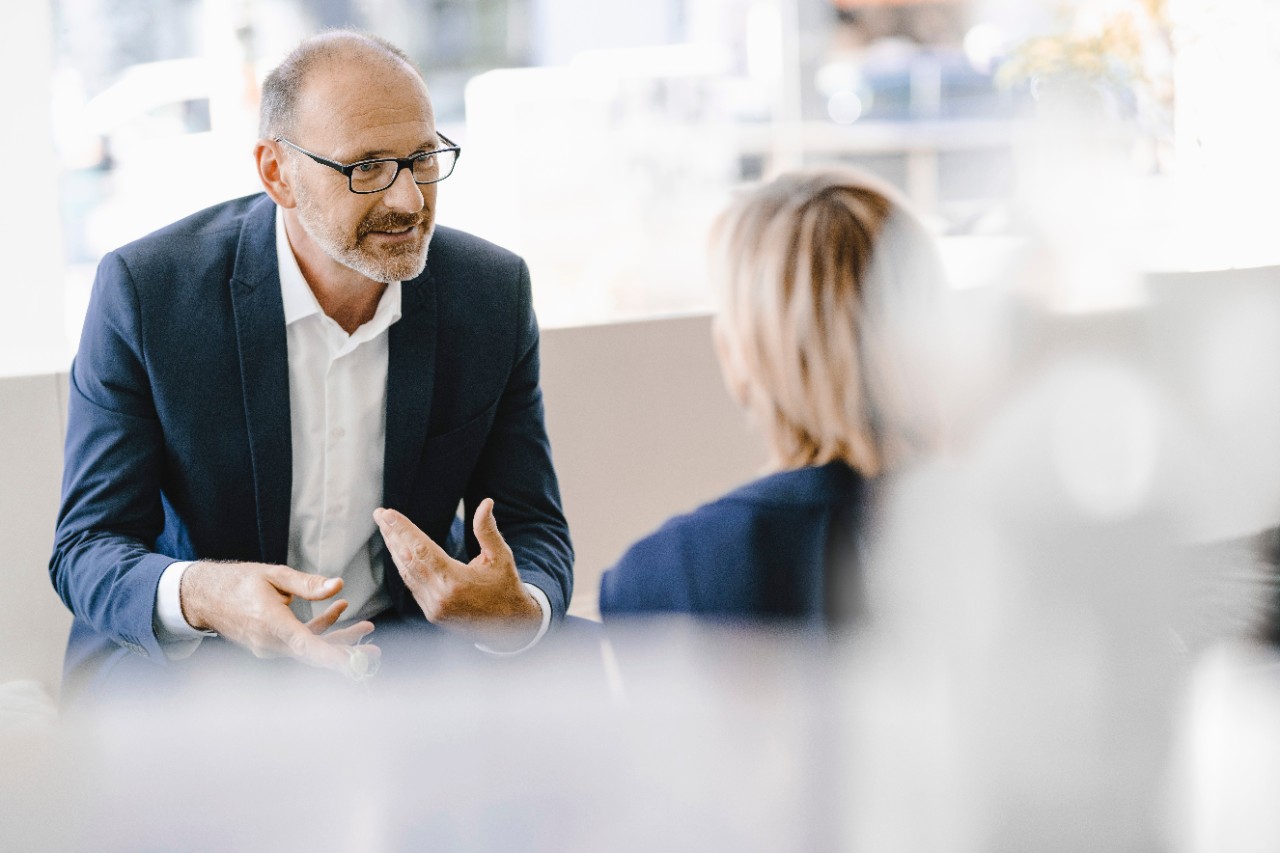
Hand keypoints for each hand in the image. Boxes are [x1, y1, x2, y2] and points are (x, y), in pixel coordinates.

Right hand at [180, 561, 379, 677]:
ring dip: (339, 639)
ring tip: (368, 626)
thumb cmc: (238, 582)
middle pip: (315, 653)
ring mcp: (270, 648)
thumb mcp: (274, 575)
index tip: (354, 664)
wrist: (205, 597)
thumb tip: (338, 585)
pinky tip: (339, 610)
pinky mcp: (272, 646)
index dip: (332, 656)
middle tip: (377, 653)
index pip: (306, 646)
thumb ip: (307, 584)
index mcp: (271, 624)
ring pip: (312, 648)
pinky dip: (321, 629)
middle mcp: (271, 643)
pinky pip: (301, 642)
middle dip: (347, 653)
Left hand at [374, 499, 541, 651]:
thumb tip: (485, 503)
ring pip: (406, 574)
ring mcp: (433, 608)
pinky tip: (399, 552)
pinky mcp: (432, 614)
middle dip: (392, 535)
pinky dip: (404, 567)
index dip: (403, 530)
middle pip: (408, 560)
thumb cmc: (506, 587)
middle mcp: (439, 597)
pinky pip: (412, 586)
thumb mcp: (501, 557)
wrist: (512, 626)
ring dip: (394, 550)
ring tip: (386, 529)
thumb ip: (487, 530)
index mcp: (455, 581)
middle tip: (380, 515)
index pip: (421, 549)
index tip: (388, 514)